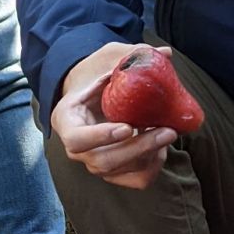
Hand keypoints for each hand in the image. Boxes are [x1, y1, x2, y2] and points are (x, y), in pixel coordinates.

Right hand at [51, 42, 176, 190]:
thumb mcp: (105, 63)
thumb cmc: (98, 81)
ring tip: (166, 133)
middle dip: (139, 147)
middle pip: (104, 161)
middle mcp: (77, 149)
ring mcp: (94, 164)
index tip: (128, 127)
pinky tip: (160, 147)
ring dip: (149, 154)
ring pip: (122, 171)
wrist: (94, 101)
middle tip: (167, 131)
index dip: (102, 136)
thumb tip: (167, 53)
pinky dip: (153, 166)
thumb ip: (130, 57)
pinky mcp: (114, 174)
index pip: (77, 139)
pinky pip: (137, 180)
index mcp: (67, 121)